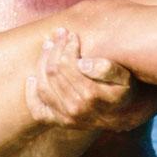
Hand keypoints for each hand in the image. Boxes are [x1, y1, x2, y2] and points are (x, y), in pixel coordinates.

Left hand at [24, 28, 145, 131]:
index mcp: (91, 96)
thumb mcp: (124, 77)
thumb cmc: (123, 89)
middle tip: (59, 34)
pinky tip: (32, 78)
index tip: (72, 35)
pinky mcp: (59, 122)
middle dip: (55, 49)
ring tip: (48, 46)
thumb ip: (107, 69)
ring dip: (42, 63)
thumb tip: (83, 63)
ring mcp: (66, 118)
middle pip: (53, 73)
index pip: (67, 65)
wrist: (125, 114)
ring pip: (43, 86)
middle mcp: (76, 109)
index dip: (66, 47)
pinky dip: (31, 94)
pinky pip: (38, 110)